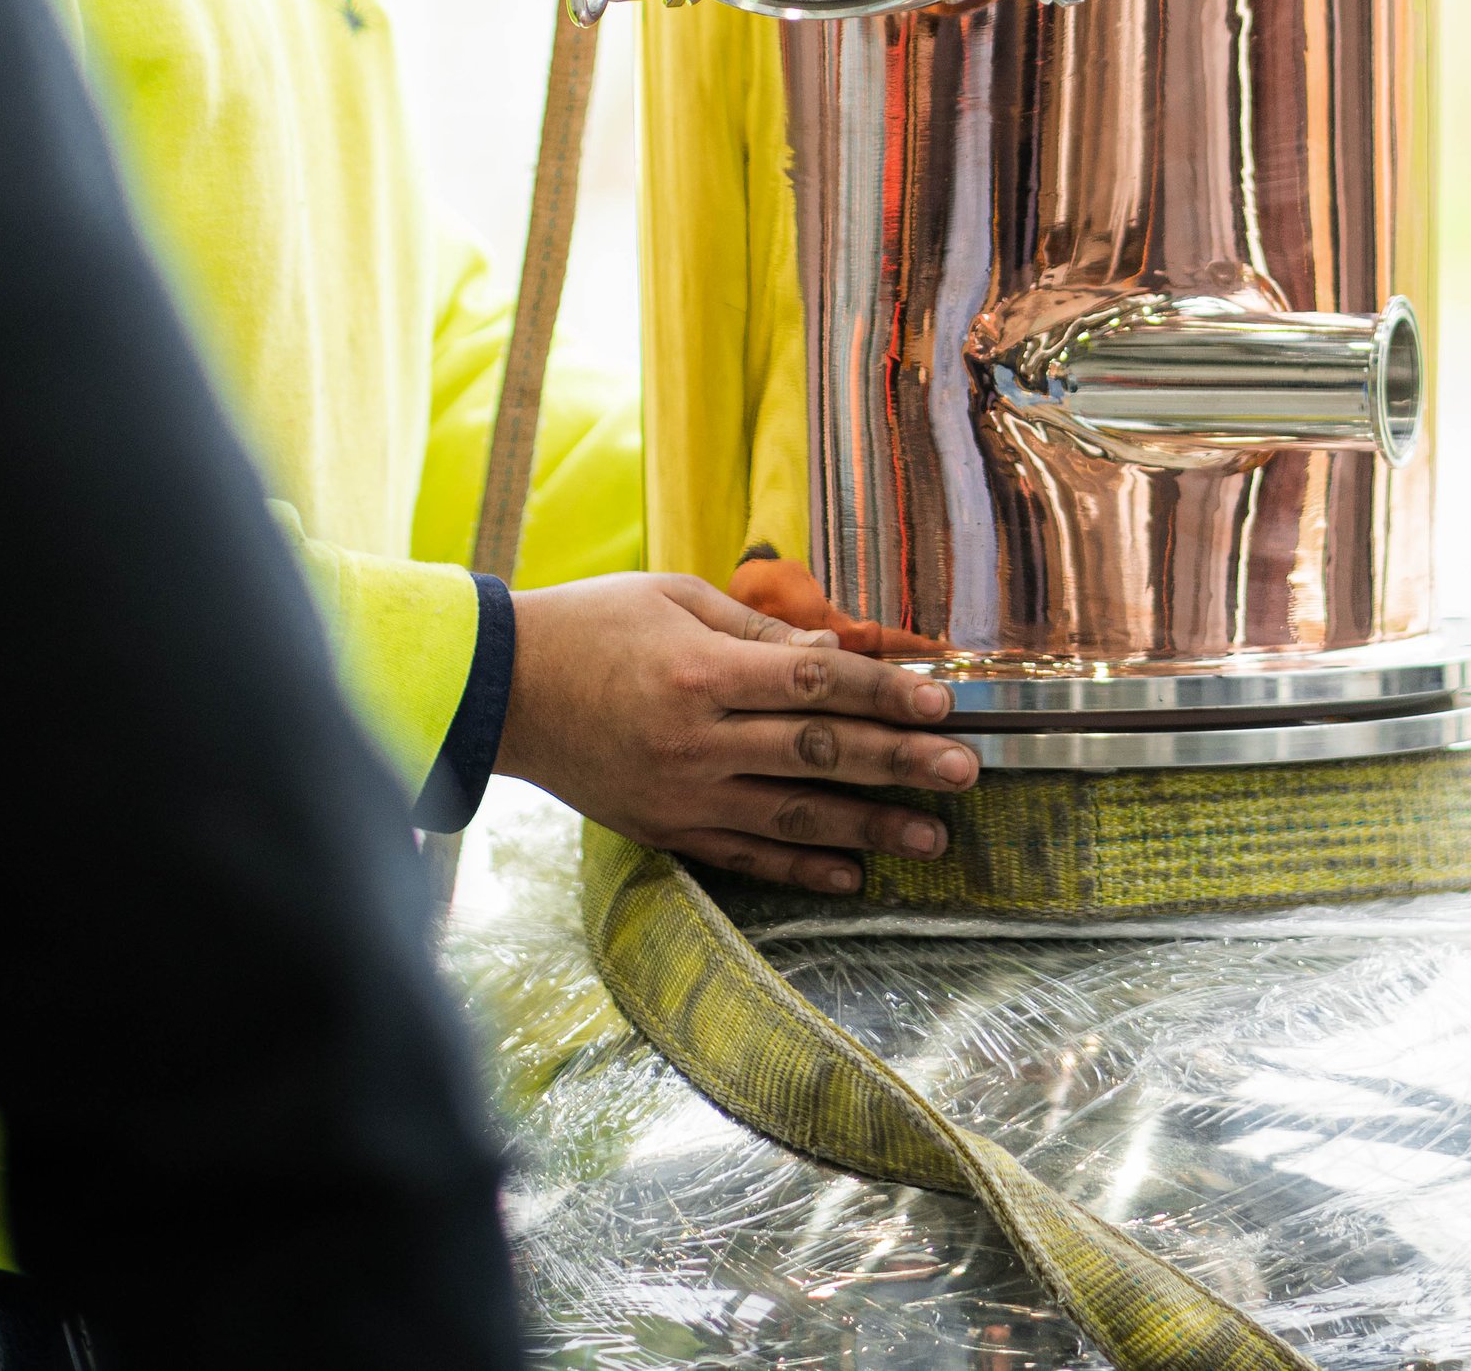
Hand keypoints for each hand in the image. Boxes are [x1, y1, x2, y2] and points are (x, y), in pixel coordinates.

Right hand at [496, 571, 979, 893]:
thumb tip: (833, 653)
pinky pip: (745, 854)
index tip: (942, 704)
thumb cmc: (592, 623)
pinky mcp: (664, 827)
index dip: (883, 693)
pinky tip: (851, 874)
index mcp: (703, 670)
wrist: (505, 688)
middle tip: (966, 772)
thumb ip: (756, 631)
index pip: (814, 682)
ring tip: (932, 838)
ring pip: (792, 815)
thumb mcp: (674, 597)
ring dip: (869, 828)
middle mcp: (697, 738)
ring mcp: (681, 792)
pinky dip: (801, 866)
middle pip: (818, 753)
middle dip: (900, 763)